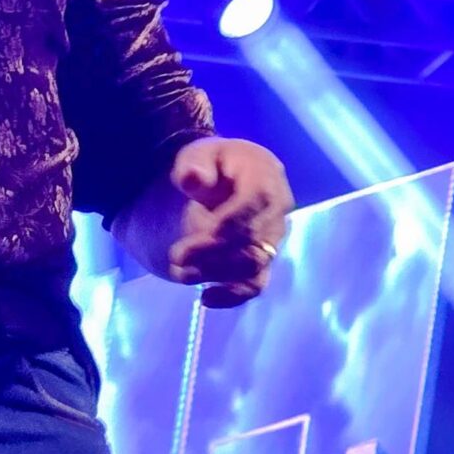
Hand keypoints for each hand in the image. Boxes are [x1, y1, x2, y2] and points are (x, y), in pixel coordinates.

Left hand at [165, 137, 292, 306]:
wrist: (226, 179)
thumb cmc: (214, 165)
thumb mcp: (199, 155)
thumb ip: (195, 164)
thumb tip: (193, 178)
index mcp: (266, 178)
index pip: (254, 204)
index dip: (226, 224)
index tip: (191, 240)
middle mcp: (277, 211)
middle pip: (253, 240)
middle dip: (212, 253)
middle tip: (176, 257)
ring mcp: (272, 239)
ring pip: (253, 265)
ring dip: (216, 274)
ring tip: (182, 274)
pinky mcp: (264, 259)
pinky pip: (256, 283)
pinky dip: (233, 295)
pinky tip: (207, 298)